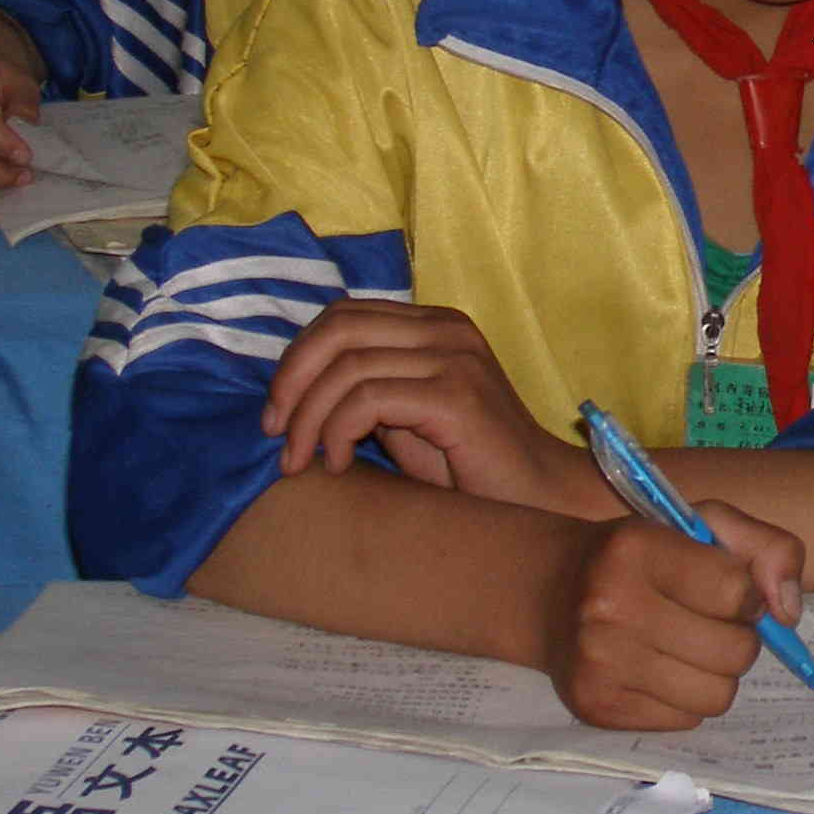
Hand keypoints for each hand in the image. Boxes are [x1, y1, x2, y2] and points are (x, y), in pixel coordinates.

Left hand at [261, 300, 598, 513]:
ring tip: (302, 462)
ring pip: (346, 368)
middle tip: (277, 436)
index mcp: (434, 325)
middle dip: (291, 383)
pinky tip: (341, 465)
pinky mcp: (456, 395)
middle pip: (337, 330)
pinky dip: (337, 433)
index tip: (277, 414)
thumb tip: (293, 390)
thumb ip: (365, 388)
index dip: (296, 359)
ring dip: (307, 420)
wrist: (536, 498)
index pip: (342, 315)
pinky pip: (368, 400)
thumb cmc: (467, 467)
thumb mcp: (404, 417)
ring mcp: (455, 358)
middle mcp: (446, 330)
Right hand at [548, 511, 807, 729]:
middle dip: (739, 638)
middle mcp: (610, 608)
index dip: (748, 594)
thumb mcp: (705, 525)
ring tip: (692, 648)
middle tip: (712, 622)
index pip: (736, 591)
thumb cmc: (644, 555)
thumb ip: (769, 549)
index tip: (730, 589)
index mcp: (637, 549)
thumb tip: (788, 611)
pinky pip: (685, 721)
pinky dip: (686, 699)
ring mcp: (599, 664)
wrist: (551, 591)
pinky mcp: (596, 708)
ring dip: (718, 675)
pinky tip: (661, 669)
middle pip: (735, 652)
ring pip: (716, 696)